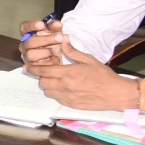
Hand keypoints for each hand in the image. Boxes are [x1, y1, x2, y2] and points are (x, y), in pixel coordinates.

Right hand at [18, 17, 63, 66]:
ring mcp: (27, 57)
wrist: (61, 57)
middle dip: (45, 40)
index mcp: (28, 34)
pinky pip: (38, 66)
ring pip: (30, 54)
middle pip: (29, 42)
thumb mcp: (56, 32)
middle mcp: (25, 45)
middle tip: (59, 37)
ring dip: (46, 52)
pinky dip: (49, 61)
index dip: (31, 26)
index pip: (24, 27)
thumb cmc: (55, 41)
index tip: (42, 25)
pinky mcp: (32, 68)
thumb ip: (55, 27)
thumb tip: (57, 24)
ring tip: (56, 51)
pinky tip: (56, 59)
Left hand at [25, 41, 141, 110]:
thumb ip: (73, 51)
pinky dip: (56, 93)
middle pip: (42, 82)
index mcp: (69, 73)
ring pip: (48, 92)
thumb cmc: (104, 76)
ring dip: (48, 86)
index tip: (27, 67)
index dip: (33, 69)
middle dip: (41, 77)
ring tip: (55, 80)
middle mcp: (66, 86)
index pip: (44, 71)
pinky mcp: (71, 105)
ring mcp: (68, 97)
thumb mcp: (89, 60)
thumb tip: (63, 39)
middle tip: (46, 72)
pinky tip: (63, 88)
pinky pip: (56, 99)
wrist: (117, 94)